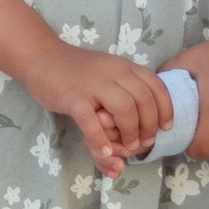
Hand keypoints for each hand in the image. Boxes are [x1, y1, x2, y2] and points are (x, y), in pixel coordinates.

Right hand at [27, 45, 169, 175]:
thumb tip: (142, 122)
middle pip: (144, 100)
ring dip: (130, 132)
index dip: (166, 109)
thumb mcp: (107, 75)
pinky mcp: (72, 97)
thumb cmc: (77, 72)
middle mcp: (112, 71)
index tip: (166, 127)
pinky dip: (100, 139)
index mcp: (124, 66)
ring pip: (124, 109)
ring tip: (127, 147)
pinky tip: (105, 150)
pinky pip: (91, 121)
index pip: (156, 86)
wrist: (42, 59)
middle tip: (144, 143)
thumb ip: (123, 93)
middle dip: (149, 126)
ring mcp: (92, 84)